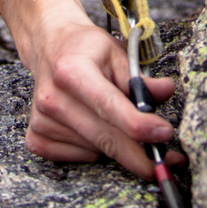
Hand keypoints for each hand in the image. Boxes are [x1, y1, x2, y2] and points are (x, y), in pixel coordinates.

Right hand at [0, 0, 179, 178]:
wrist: (49, 45)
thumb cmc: (86, 49)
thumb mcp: (116, 52)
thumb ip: (140, 77)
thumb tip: (166, 91)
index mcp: (72, 70)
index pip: (109, 106)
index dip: (140, 125)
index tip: (165, 133)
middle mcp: (53, 97)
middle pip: (105, 138)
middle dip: (141, 156)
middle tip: (170, 162)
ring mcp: (42, 120)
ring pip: (95, 151)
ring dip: (117, 148)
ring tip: (120, 125)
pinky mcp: (36, 137)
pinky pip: (77, 158)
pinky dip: (93, 151)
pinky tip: (94, 129)